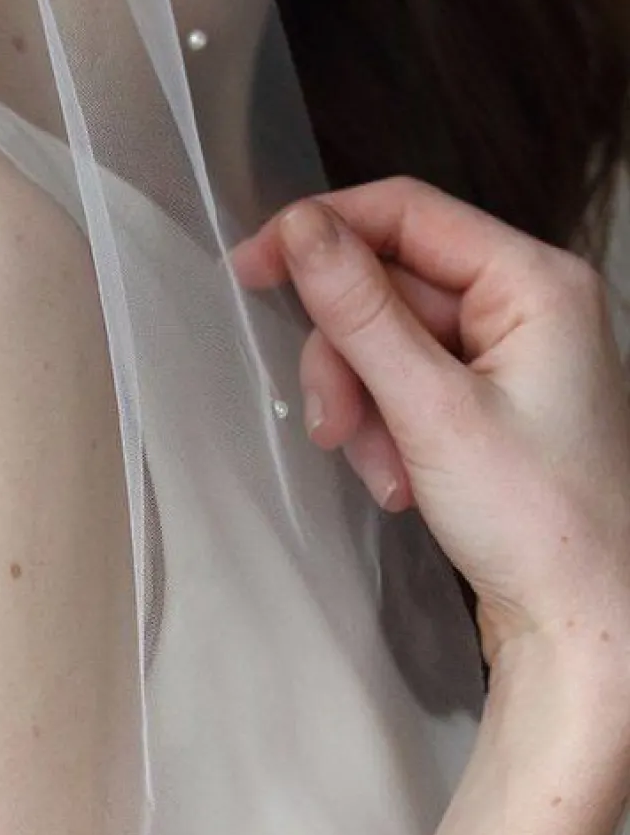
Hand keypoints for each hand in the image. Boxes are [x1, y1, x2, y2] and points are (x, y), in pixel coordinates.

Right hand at [232, 178, 629, 672]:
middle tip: (333, 424)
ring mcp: (512, 359)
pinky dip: (389, 433)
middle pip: (391, 287)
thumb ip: (363, 314)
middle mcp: (530, 307)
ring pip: (391, 345)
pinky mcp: (493, 407)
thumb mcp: (433, 411)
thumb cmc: (541, 523)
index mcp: (536, 282)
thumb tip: (302, 231)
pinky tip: (403, 485)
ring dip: (366, 407)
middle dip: (348, 358)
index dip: (323, 232)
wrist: (584, 622)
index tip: (251, 269)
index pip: (408, 213)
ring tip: (384, 473)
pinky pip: (411, 390)